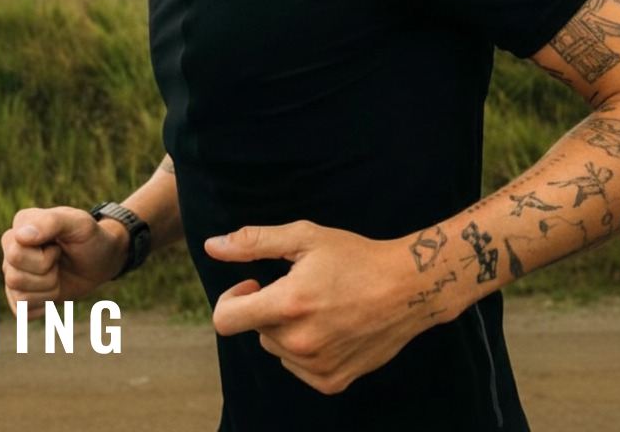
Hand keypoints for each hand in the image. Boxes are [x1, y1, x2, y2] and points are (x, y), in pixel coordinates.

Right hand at [1, 206, 125, 317]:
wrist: (102, 261)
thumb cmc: (91, 238)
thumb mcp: (81, 223)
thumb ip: (52, 221)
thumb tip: (20, 236)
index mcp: (22, 223)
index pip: (15, 254)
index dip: (45, 257)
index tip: (59, 246)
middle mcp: (11, 246)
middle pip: (14, 278)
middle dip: (48, 274)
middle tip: (60, 260)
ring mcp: (12, 271)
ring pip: (19, 298)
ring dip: (49, 289)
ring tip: (59, 273)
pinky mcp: (18, 295)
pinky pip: (22, 312)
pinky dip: (45, 305)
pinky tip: (54, 289)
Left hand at [206, 221, 437, 394]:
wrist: (408, 288)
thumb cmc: (355, 256)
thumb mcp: (305, 237)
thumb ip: (254, 242)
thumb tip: (212, 247)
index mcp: (288, 305)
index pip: (225, 320)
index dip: (232, 299)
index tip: (254, 283)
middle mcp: (299, 342)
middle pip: (256, 330)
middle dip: (269, 309)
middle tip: (303, 288)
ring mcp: (316, 367)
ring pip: (277, 348)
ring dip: (288, 329)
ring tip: (322, 305)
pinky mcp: (332, 382)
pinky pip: (299, 367)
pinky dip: (306, 348)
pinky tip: (332, 326)